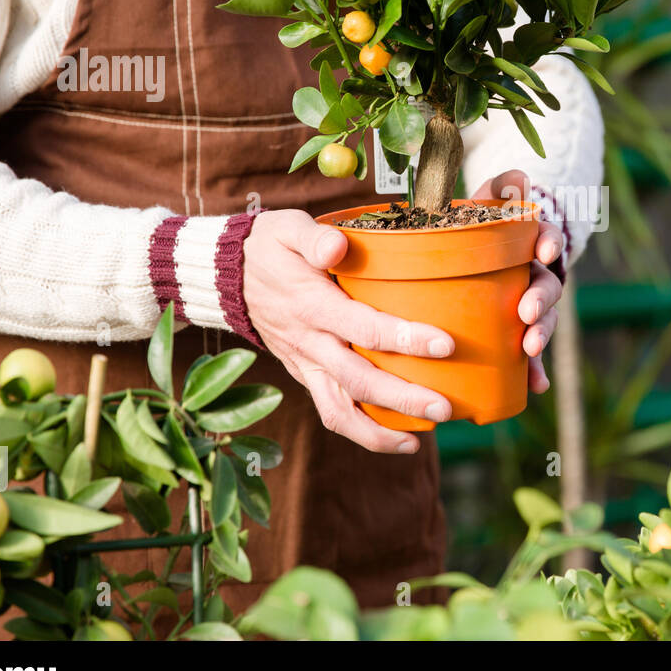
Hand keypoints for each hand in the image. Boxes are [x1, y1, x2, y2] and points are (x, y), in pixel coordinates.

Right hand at [242, 209, 453, 453]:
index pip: (364, 328)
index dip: (405, 339)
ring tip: (418, 442)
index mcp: (312, 305)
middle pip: (358, 380)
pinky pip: (331, 411)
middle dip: (402, 398)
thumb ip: (314, 238)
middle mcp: (309, 343)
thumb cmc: (269, 248)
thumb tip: (338, 247)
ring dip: (378, 432)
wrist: (225, 276)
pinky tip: (397, 438)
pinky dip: (361, 431)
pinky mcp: (304, 375)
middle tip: (444, 407)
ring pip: (339, 410)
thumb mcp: (286, 228)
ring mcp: (305, 364)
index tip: (445, 345)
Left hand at [471, 170, 564, 393]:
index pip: (549, 239)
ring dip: (540, 336)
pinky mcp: (517, 334)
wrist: (476, 255)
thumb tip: (522, 178)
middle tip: (527, 313)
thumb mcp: (490, 199)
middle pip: (547, 287)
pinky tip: (536, 387)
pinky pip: (528, 356)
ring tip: (529, 351)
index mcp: (531, 243)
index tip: (545, 251)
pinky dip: (535, 372)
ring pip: (542, 322)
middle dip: (541, 301)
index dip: (550, 243)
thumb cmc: (483, 225)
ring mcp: (529, 307)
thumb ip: (503, 185)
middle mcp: (536, 275)